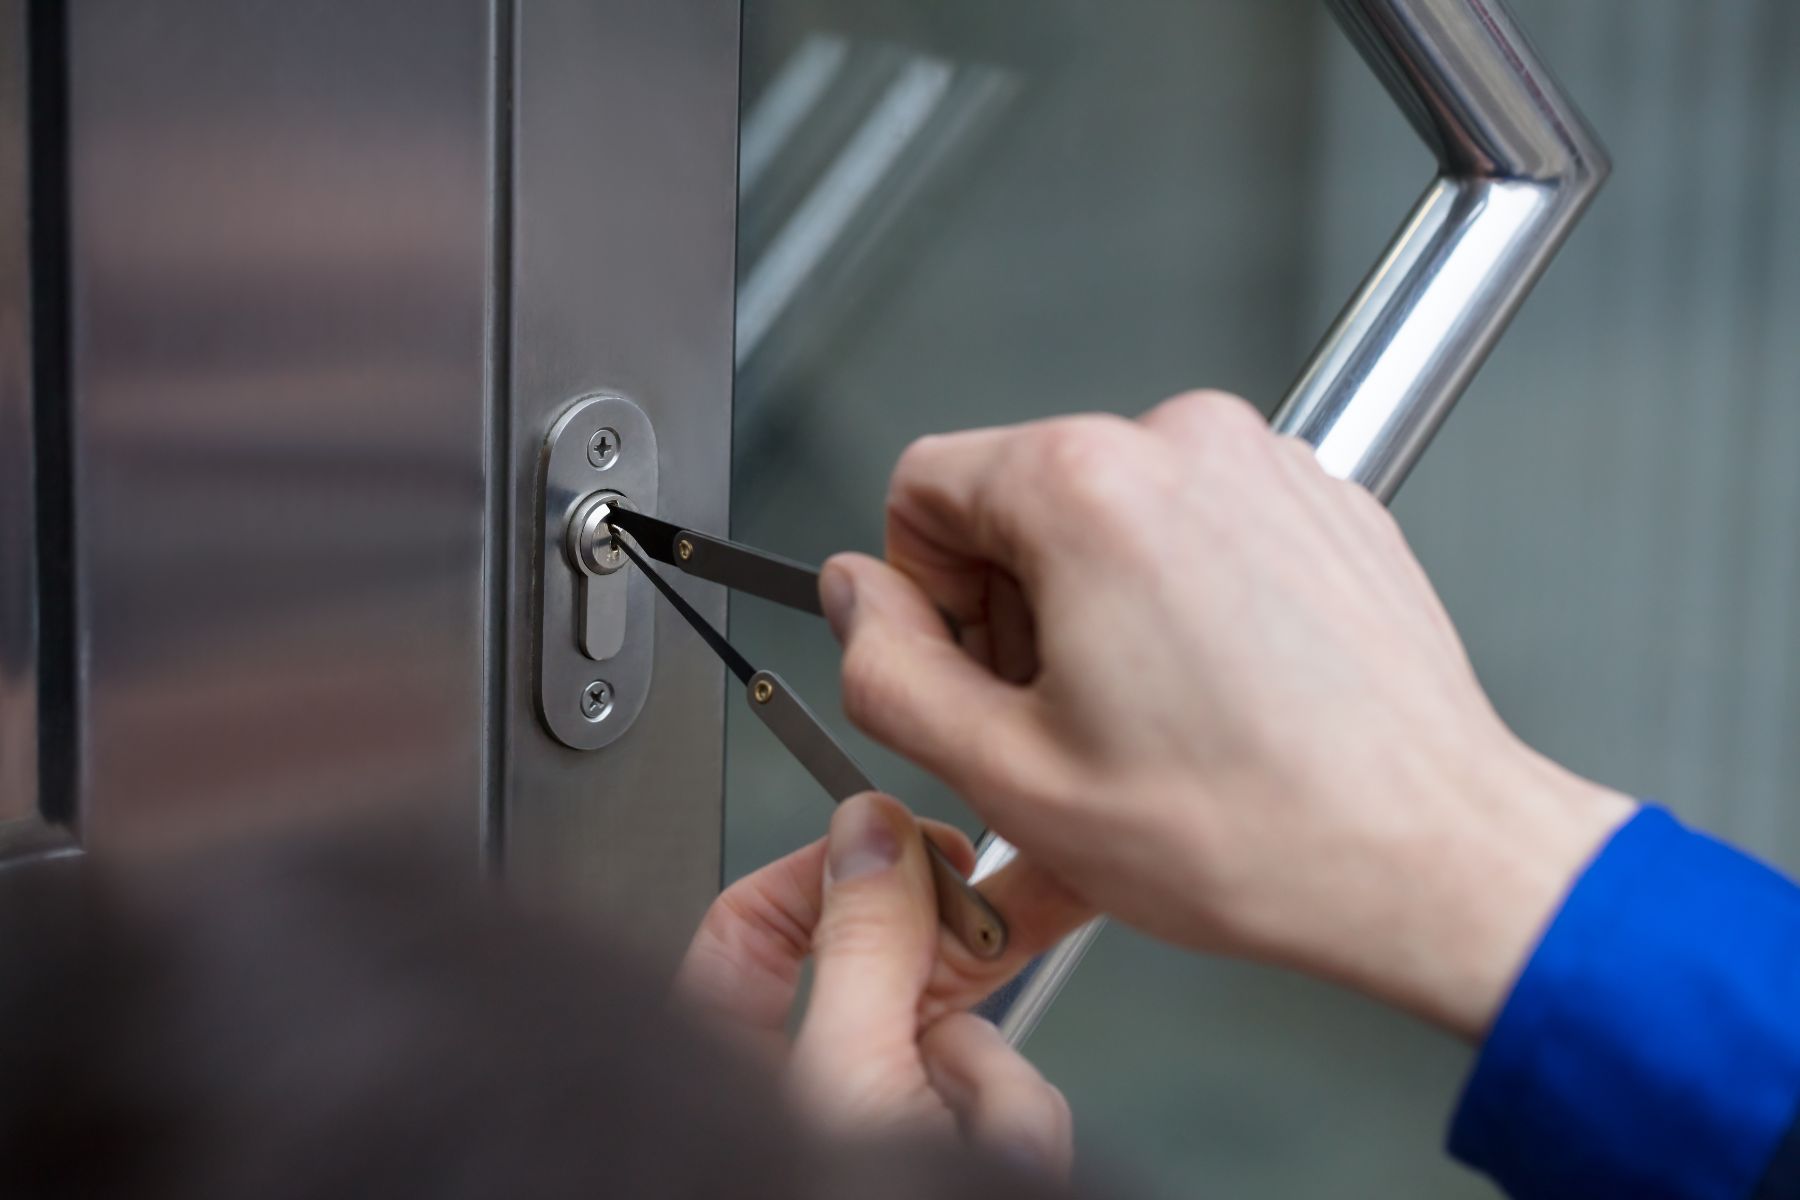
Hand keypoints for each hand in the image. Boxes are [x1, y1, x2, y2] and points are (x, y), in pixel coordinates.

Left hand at [676, 793, 1073, 1176]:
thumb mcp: (849, 1077)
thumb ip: (861, 948)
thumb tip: (872, 833)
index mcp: (732, 1066)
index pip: (751, 925)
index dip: (820, 867)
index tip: (895, 838)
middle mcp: (813, 1090)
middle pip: (886, 971)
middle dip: (949, 968)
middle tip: (1003, 900)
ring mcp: (895, 1118)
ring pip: (964, 1033)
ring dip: (989, 1081)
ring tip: (976, 1135)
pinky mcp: (963, 1146)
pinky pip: (1011, 1093)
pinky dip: (1017, 1124)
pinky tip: (1000, 1160)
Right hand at [817, 391, 1633, 1037]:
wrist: (1428, 857)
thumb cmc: (1250, 829)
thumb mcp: (1007, 774)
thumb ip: (888, 668)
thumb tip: (854, 596)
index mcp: (1087, 486)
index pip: (923, 485)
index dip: (924, 594)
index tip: (975, 673)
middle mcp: (1182, 442)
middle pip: (1019, 496)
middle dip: (1014, 606)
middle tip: (1064, 720)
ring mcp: (1266, 463)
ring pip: (1110, 514)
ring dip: (1097, 607)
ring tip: (1150, 717)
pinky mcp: (1322, 501)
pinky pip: (1199, 525)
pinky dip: (1181, 597)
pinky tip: (1216, 695)